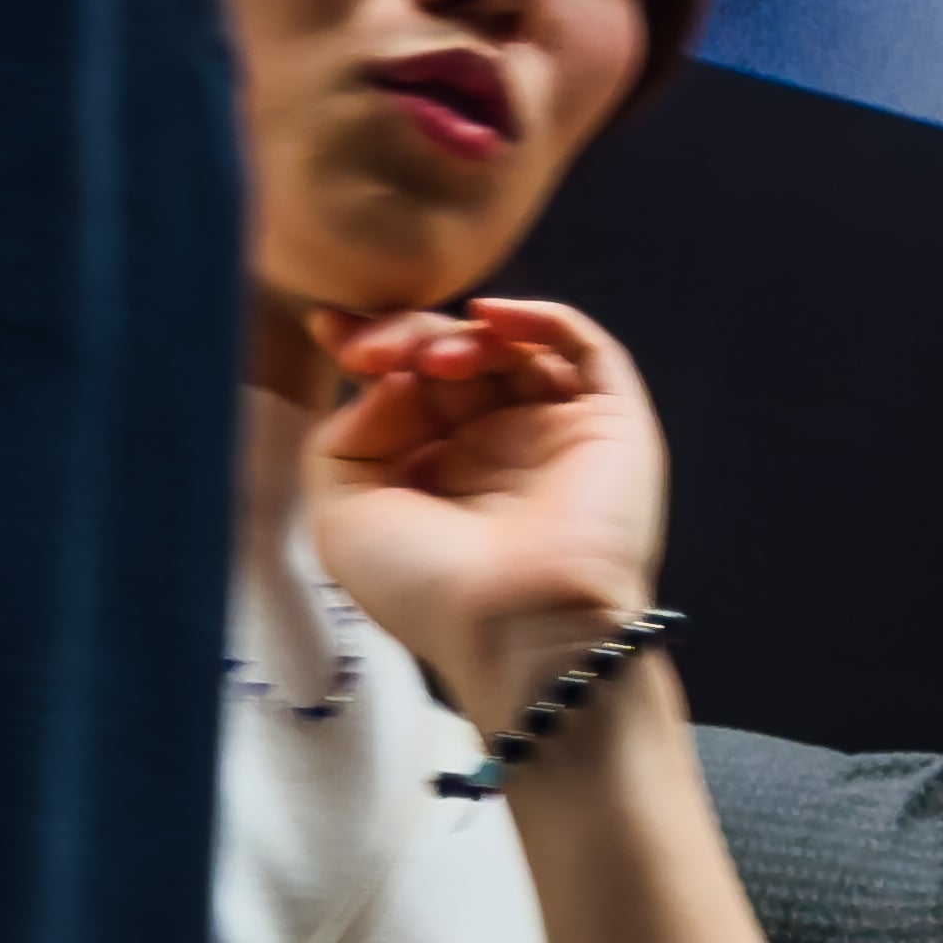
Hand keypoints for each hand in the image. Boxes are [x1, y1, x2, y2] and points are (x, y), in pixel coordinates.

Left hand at [300, 298, 670, 719]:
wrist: (516, 625)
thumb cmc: (427, 588)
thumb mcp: (341, 515)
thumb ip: (345, 436)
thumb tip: (394, 380)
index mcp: (439, 473)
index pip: (407, 387)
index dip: (370, 349)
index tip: (330, 327)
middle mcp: (498, 448)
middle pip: (453, 357)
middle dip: (405, 338)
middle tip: (370, 351)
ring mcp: (556, 432)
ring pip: (513, 347)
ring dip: (460, 336)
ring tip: (430, 362)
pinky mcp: (612, 423)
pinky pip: (588, 348)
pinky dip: (540, 318)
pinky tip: (489, 317)